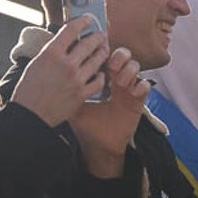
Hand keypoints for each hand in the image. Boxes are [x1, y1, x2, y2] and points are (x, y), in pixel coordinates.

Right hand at [9, 16, 109, 127]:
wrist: (29, 115)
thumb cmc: (29, 90)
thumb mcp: (37, 63)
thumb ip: (53, 51)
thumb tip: (66, 41)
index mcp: (51, 53)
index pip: (72, 29)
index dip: (83, 21)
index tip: (88, 19)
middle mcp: (66, 64)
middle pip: (90, 42)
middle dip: (98, 36)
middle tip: (101, 35)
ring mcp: (76, 79)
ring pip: (98, 59)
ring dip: (102, 52)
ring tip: (103, 50)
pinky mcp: (82, 94)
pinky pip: (99, 81)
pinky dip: (101, 76)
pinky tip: (100, 73)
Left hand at [68, 47, 150, 177]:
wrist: (99, 146)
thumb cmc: (86, 126)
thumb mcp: (74, 105)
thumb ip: (68, 90)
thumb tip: (53, 74)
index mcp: (102, 79)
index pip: (106, 56)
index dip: (104, 51)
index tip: (97, 54)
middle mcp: (116, 81)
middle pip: (123, 55)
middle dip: (119, 55)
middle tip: (111, 65)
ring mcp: (128, 90)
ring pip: (135, 66)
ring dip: (129, 69)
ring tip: (119, 81)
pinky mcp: (138, 101)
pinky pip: (145, 86)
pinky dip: (140, 85)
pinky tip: (131, 92)